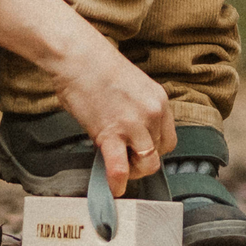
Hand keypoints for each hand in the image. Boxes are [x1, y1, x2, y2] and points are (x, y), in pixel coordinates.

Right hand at [0, 0, 175, 194]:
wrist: (77, 56)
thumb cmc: (96, 67)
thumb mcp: (130, 86)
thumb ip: (136, 110)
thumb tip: (127, 133)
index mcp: (160, 100)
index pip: (168, 138)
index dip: (154, 149)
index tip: (139, 152)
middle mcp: (153, 113)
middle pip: (160, 152)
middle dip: (144, 161)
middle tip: (126, 161)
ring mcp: (134, 124)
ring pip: (147, 164)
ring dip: (134, 173)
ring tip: (121, 172)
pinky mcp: (111, 133)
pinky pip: (120, 167)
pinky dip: (119, 182)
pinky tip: (114, 189)